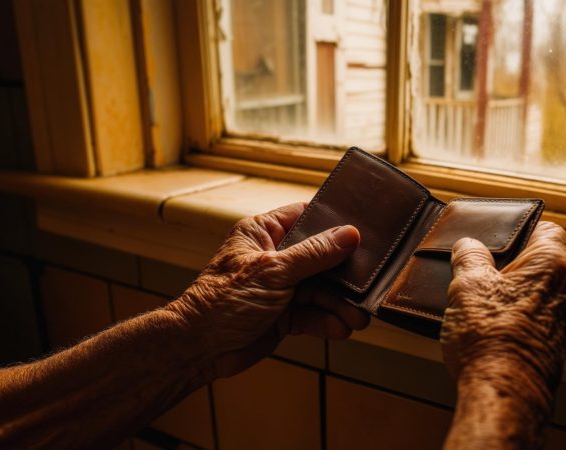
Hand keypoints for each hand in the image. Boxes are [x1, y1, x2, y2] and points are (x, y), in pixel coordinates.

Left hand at [167, 202, 369, 379]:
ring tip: (359, 318)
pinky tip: (341, 329)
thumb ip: (314, 254)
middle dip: (343, 276)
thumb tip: (350, 234)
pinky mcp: (282, 315)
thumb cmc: (222, 301)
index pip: (305, 217)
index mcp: (264, 233)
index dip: (333, 223)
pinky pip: (312, 314)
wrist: (199, 349)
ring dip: (339, 305)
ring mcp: (279, 287)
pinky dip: (326, 321)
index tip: (363, 230)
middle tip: (366, 286)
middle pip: (320, 258)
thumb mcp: (273, 271)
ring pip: (320, 290)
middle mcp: (274, 257)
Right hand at [440, 221, 565, 389]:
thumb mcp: (468, 285)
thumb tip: (467, 245)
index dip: (523, 228)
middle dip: (511, 266)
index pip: (548, 229)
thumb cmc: (490, 336)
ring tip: (479, 302)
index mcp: (553, 265)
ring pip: (538, 295)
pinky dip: (516, 319)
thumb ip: (469, 258)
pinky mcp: (555, 349)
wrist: (504, 394)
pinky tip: (489, 329)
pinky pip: (536, 321)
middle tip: (480, 270)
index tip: (499, 236)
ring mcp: (564, 323)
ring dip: (513, 295)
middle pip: (542, 264)